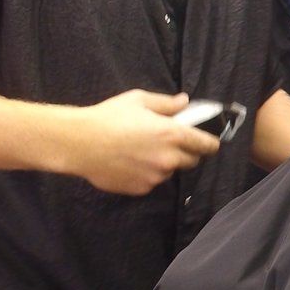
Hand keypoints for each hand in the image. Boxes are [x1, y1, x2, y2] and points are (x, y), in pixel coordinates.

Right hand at [65, 90, 219, 194]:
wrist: (79, 143)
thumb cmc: (108, 118)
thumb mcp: (138, 101)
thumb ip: (166, 104)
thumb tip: (184, 102)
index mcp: (172, 134)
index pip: (206, 145)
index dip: (210, 143)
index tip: (210, 143)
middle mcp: (168, 159)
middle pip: (192, 161)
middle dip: (187, 153)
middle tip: (170, 144)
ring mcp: (155, 177)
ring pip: (170, 172)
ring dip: (165, 164)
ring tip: (142, 151)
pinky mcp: (141, 189)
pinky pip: (152, 181)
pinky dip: (147, 174)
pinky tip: (130, 162)